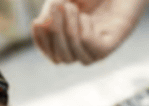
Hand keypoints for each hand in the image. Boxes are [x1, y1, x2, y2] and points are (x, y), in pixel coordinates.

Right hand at [32, 0, 148, 63]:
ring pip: (75, 56)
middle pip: (61, 57)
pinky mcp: (112, 45)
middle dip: (54, 33)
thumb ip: (51, 11)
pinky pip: (92, 48)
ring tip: (71, 7)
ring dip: (68, 31)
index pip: (52, 54)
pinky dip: (84, 32)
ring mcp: (98, 49)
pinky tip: (87, 18)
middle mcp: (85, 49)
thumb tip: (41, 26)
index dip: (41, 43)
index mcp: (71, 41)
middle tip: (57, 6)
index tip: (36, 23)